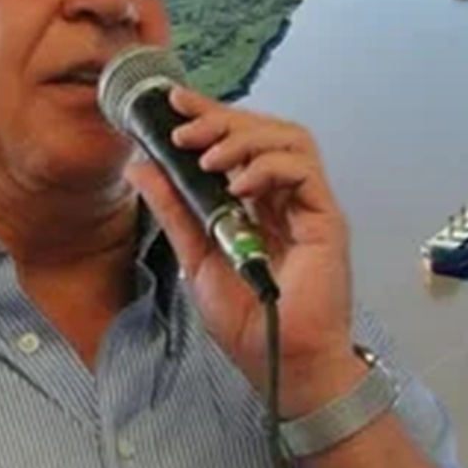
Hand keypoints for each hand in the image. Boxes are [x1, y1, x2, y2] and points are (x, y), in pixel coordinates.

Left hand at [123, 86, 366, 417]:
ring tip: (210, 159)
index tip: (174, 103)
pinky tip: (240, 186)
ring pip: (289, 140)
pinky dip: (269, 167)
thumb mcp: (195, 258)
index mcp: (256, 203)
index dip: (209, 116)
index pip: (237, 142)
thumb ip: (174, 211)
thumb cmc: (250, 322)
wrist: (282, 364)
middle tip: (185, 129)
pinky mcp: (326, 220)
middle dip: (222, 120)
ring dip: (244, 139)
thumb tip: (142, 168)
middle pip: (264, 131)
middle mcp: (284, 198)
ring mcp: (308, 206)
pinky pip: (303, 171)